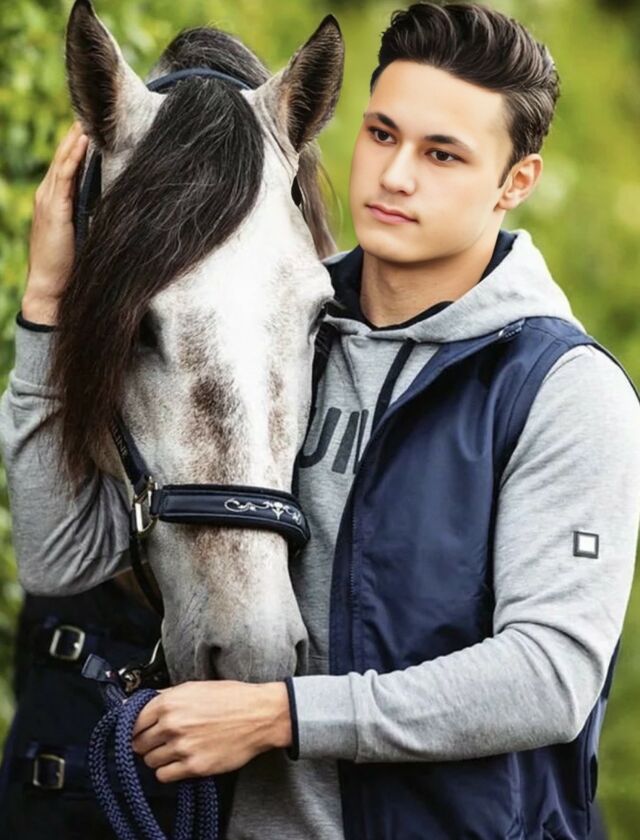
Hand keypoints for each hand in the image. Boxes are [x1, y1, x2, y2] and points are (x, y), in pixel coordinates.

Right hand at [22, 120, 89, 324]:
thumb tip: (121, 203)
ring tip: (90, 114)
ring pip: (64, 159)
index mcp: (57, 200)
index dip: (81, 143)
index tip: (97, 123)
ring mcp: (49, 200)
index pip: (70, 163)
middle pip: (66, 155)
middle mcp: (50, 195)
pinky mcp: (54, 209)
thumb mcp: (86, 234)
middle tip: (94, 107)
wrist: (52, 290)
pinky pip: (64, 175)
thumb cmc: (73, 267)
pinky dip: (73, 155)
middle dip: (79, 132)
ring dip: (77, 136)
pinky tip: (83, 139)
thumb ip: (96, 216)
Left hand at [131, 680, 291, 782]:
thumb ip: (166, 696)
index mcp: (169, 702)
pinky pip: (164, 776)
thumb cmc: (231, 698)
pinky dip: (168, 771)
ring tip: (174, 750)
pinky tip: (180, 761)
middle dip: (145, 743)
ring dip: (157, 757)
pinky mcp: (195, 767)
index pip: (133, 722)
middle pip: (138, 743)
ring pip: (149, 761)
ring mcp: (182, 747)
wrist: (260, 715)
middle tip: (159, 741)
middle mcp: (172, 724)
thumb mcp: (195, 687)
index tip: (141, 730)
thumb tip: (142, 704)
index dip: (136, 727)